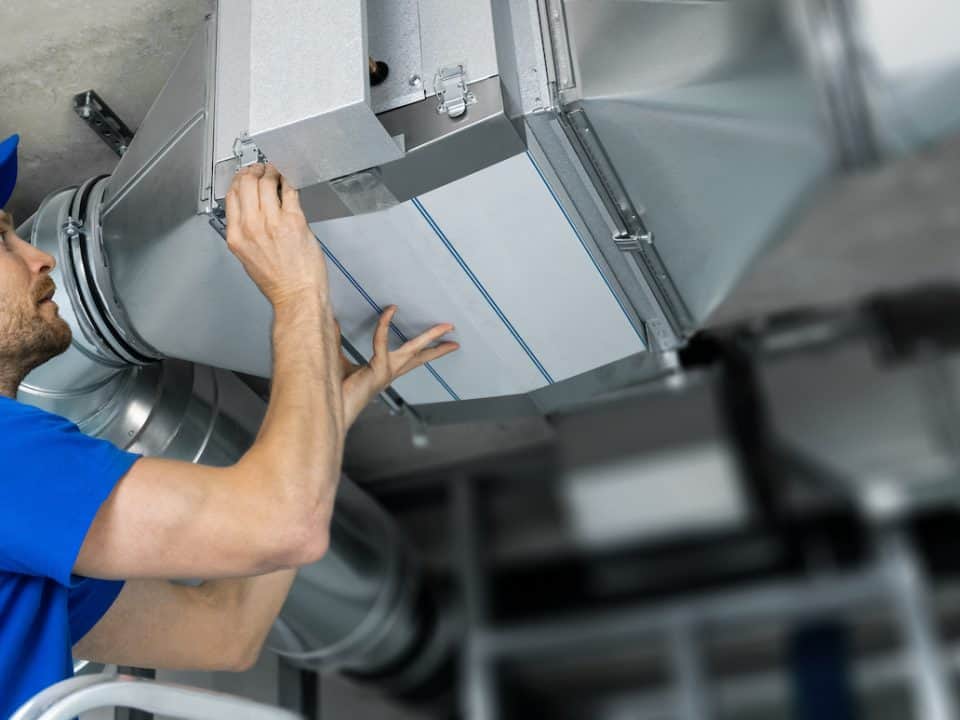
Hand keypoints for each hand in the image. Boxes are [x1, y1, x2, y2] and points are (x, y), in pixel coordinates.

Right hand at [224, 164, 328, 307]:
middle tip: (262, 168)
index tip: (245, 176)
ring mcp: (273, 222)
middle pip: (246, 183)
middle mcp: (251, 227)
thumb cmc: (277, 283)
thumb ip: (245, 234)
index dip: (238, 180)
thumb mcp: (248, 258)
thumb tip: (250, 212)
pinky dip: (289, 182)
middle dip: (254, 171)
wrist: (297, 295)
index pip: (231, 196)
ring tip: (276, 172)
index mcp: (236, 236)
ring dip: (272, 173)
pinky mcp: (294, 221)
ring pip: (267, 183)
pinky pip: (290, 192)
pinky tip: (290, 182)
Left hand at [339, 306, 458, 426]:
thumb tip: (331, 321)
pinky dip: (385, 326)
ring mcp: (386, 372)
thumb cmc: (336, 389)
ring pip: (413, 350)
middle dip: (438, 346)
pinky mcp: (377, 370)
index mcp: (385, 371)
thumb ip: (337, 341)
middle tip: (454, 338)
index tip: (413, 321)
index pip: (409, 357)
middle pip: (420, 357)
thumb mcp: (337, 360)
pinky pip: (382, 342)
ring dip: (430, 337)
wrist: (332, 409)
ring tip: (446, 327)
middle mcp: (390, 372)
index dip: (418, 343)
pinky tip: (390, 311)